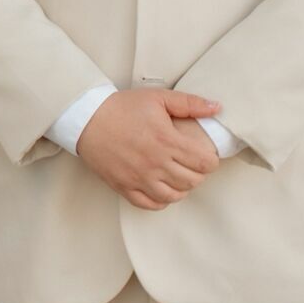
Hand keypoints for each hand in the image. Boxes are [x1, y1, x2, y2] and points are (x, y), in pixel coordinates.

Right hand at [75, 89, 222, 210]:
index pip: (205, 163)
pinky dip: (161, 201)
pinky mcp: (124, 186)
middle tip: (191, 165)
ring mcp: (139, 177)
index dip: (210, 160)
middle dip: (198, 174)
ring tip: (177, 176)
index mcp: (167, 140)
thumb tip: (217, 108)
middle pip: (193, 181)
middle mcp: (156, 163)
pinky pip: (150, 204)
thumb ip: (190, 103)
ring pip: (174, 196)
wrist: (86, 118)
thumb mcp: (158, 97)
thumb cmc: (122, 107)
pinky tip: (161, 189)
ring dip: (181, 188)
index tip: (205, 155)